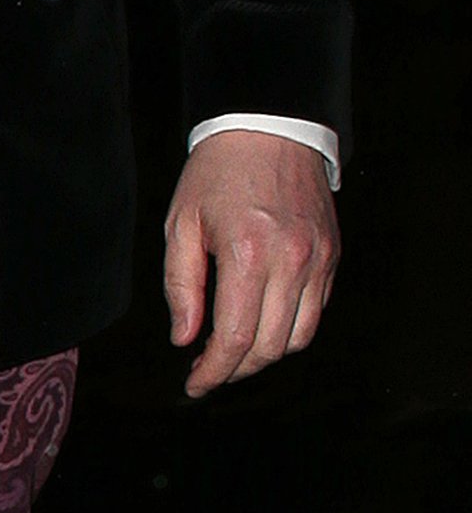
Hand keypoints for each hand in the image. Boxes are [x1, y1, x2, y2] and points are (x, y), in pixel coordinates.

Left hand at [163, 129, 338, 396]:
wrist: (268, 129)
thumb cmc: (216, 173)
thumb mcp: (181, 223)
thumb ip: (181, 286)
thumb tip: (185, 338)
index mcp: (247, 254)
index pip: (236, 338)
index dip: (214, 371)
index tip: (194, 384)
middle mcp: (291, 262)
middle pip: (270, 348)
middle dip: (237, 369)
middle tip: (209, 369)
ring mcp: (318, 261)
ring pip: (298, 338)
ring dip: (265, 355)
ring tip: (234, 350)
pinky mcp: (332, 257)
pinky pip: (316, 312)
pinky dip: (289, 328)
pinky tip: (262, 321)